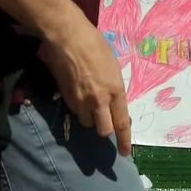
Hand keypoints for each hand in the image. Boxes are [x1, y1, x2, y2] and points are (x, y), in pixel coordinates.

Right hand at [36, 11, 131, 155]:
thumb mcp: (112, 67)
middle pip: (103, 130)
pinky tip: (77, 91)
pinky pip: (74, 111)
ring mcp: (80, 100)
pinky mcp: (66, 97)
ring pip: (86, 122)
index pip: (121, 124)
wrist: (67, 37)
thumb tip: (112, 102)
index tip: (125, 153)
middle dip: (105, 128)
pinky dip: (78, 107)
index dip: (124, 141)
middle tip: (103, 118)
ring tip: (88, 99)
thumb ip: (113, 88)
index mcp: (115, 91)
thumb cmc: (94, 45)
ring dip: (89, 116)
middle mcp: (99, 100)